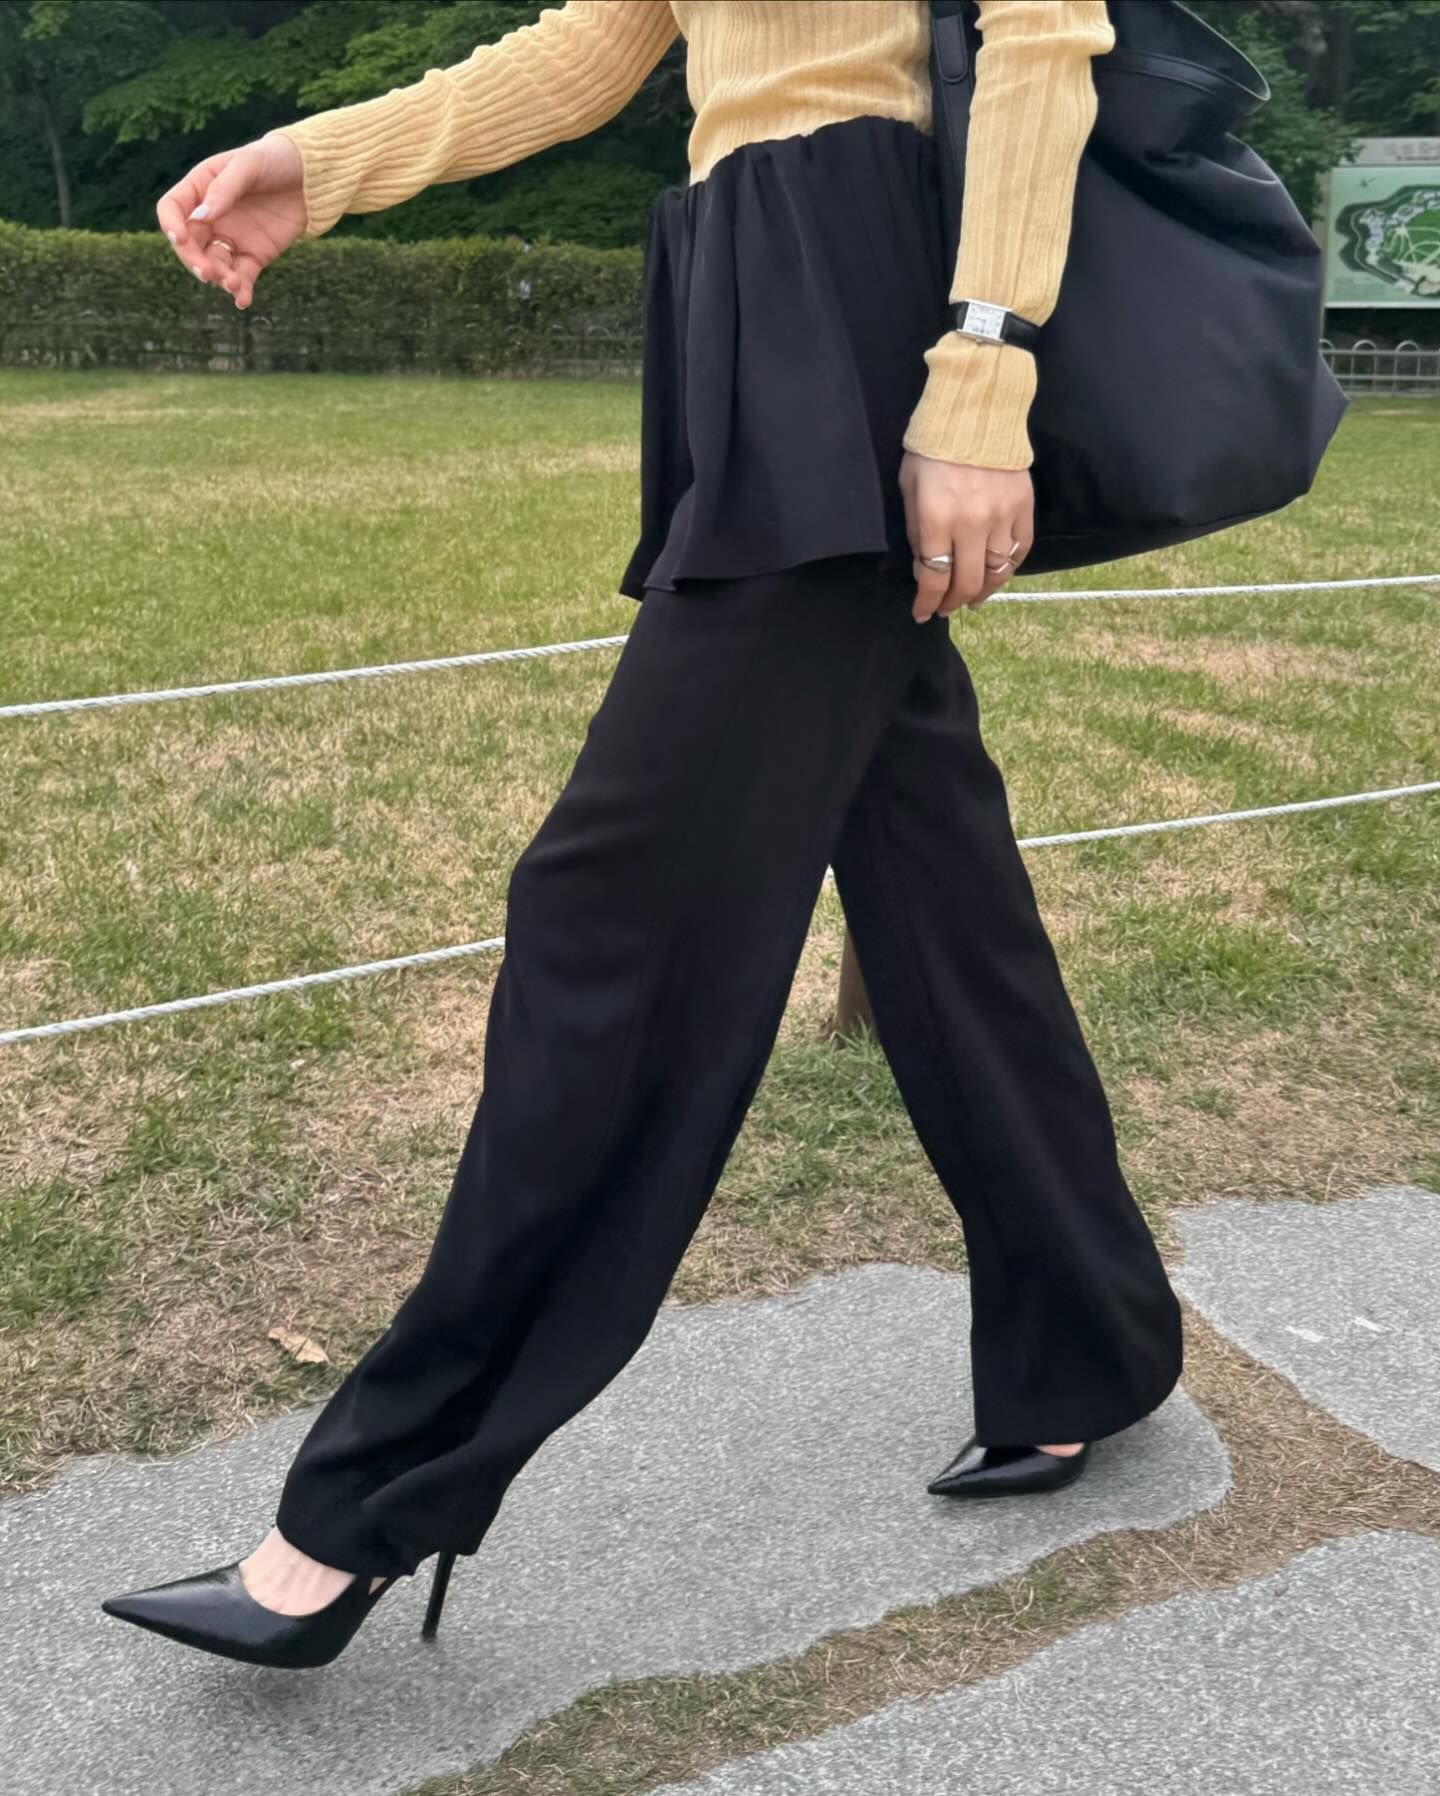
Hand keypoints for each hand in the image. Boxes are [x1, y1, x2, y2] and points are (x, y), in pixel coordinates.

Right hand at [155, 131, 308, 308]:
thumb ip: (224, 190)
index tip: (180, 239)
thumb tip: (200, 218)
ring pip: (215, 264)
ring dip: (219, 278)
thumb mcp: (249, 164)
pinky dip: (241, 290)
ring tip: (233, 284)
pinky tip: (243, 300)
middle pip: (190, 245)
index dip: (171, 226)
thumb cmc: (275, 159)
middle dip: (195, 261)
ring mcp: (232, 238)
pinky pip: (242, 276)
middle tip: (208, 273)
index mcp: (200, 188)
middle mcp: (211, 216)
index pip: (173, 210)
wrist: (313, 175)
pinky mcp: (255, 255)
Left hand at [899, 450, 1033, 621]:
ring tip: (972, 597)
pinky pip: (1019, 550)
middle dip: (953, 603)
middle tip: (947, 608)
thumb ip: (916, 533)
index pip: (934, 578)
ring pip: (996, 572)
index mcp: (937, 519)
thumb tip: (924, 571)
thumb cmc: (932, 451)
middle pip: (967, 583)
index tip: (923, 613)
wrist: (974, 413)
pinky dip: (1008, 568)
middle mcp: (972, 524)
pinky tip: (996, 573)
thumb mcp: (909, 490)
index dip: (928, 603)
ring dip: (982, 591)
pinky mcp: (1024, 508)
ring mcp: (1002, 517)